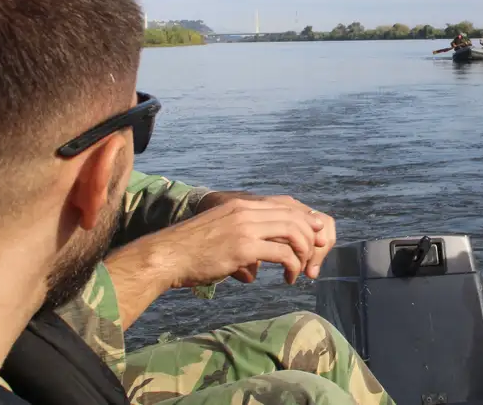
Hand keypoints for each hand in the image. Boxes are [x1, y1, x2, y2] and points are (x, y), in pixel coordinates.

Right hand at [197, 191, 336, 279]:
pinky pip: (283, 253)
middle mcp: (246, 211)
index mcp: (241, 205)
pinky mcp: (244, 247)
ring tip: (300, 270)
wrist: (167, 256)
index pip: (284, 203)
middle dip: (309, 236)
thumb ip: (241, 244)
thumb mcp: (219, 235)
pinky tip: (288, 278)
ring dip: (303, 252)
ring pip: (293, 233)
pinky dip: (292, 266)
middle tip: (312, 255)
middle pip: (294, 216)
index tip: (314, 232)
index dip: (304, 217)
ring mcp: (246, 227)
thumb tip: (253, 273)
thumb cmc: (190, 252)